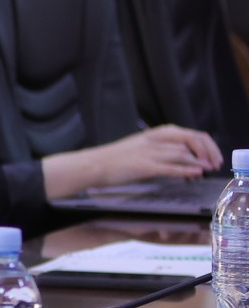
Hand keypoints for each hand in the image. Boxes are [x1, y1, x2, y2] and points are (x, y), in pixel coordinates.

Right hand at [90, 125, 223, 184]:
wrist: (92, 165)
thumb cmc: (115, 158)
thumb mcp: (141, 147)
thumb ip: (162, 149)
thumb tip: (184, 158)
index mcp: (155, 133)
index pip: (191, 134)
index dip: (207, 145)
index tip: (214, 156)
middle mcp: (155, 140)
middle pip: (192, 140)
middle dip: (208, 152)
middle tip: (215, 164)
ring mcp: (149, 152)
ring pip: (183, 153)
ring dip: (199, 163)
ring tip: (207, 171)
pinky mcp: (144, 166)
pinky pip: (170, 167)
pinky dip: (186, 170)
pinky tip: (195, 174)